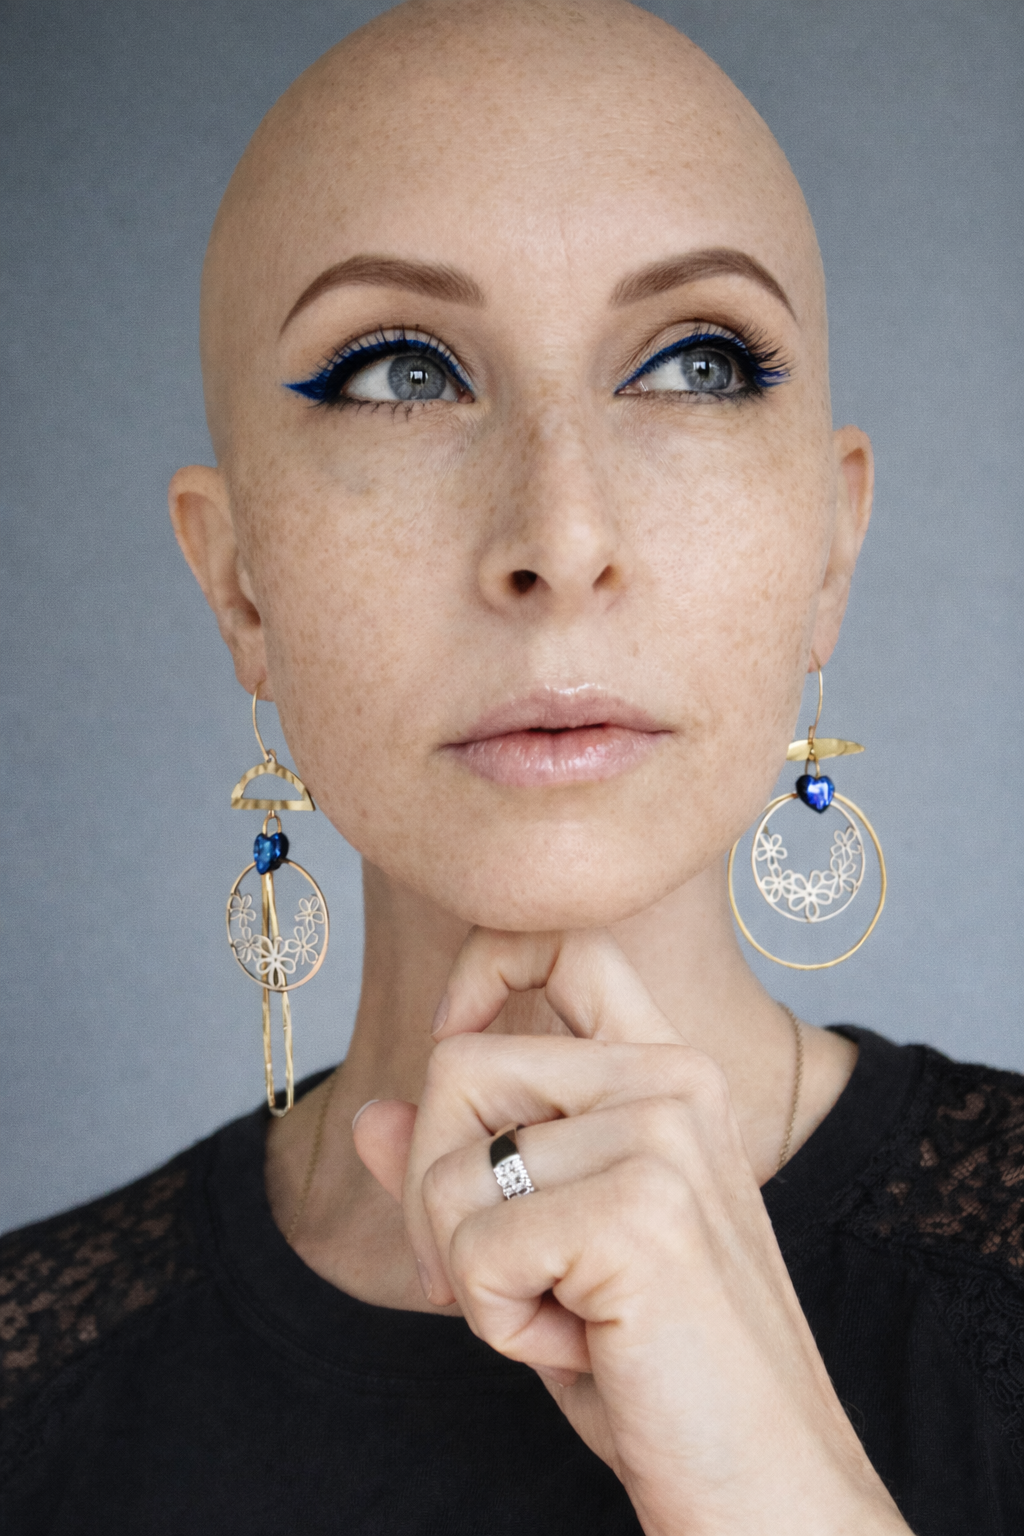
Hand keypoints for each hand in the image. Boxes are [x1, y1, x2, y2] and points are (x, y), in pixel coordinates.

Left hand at [354, 929, 909, 1535]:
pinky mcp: (638, 1211)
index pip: (564, 940)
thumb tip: (368, 1115)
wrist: (766, 1491)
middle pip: (456, 1065)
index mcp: (669, 1073)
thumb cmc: (660, 1369)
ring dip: (468, 1272)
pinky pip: (471, 1248)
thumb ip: (468, 1167)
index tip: (451, 1038)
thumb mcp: (550, 1251)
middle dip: (429, 1190)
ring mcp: (661, 1135)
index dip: (482, 968)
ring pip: (446, 1166)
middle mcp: (674, 1080)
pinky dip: (496, 1324)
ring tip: (565, 1319)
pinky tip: (582, 1349)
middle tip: (494, 1282)